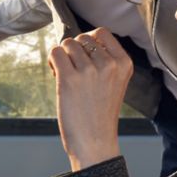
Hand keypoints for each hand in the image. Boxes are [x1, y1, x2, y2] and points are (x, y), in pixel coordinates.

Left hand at [49, 28, 132, 172]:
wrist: (95, 143)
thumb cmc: (100, 115)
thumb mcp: (114, 83)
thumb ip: (104, 61)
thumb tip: (77, 41)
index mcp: (124, 63)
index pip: (102, 33)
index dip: (88, 41)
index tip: (85, 57)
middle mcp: (109, 64)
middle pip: (82, 37)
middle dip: (74, 51)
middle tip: (74, 71)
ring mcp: (89, 71)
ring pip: (67, 44)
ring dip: (62, 57)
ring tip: (66, 75)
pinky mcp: (69, 79)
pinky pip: (55, 52)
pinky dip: (53, 61)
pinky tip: (57, 74)